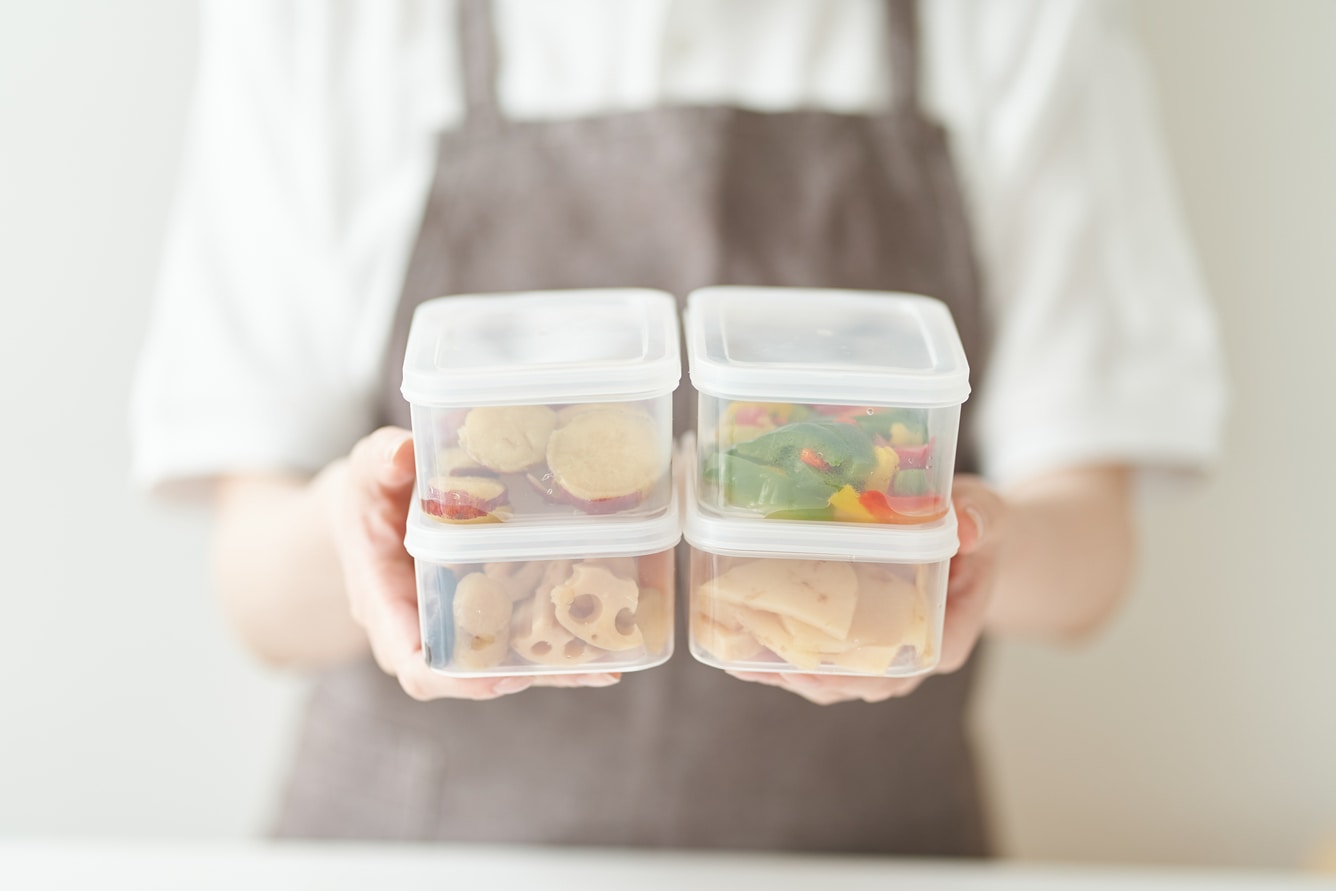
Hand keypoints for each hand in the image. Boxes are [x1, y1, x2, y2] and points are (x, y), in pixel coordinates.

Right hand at [320, 426, 620, 700]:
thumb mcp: (366, 472)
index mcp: (385, 603)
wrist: (374, 507)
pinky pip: (520, 633)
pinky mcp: (485, 608)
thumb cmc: (368, 494)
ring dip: (553, 666)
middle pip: (470, 675)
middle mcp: (423, 626)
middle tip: (578, 668)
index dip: (454, 679)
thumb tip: (403, 454)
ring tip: (607, 662)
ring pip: (504, 661)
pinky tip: (607, 638)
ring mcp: (457, 622)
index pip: (412, 661)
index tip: (497, 680)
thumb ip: (380, 463)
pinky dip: (559, 639)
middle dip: (525, 676)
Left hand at [727, 474, 1007, 704]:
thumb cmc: (974, 527)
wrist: (965, 539)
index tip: (835, 668)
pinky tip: (740, 644)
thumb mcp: (987, 513)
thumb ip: (981, 517)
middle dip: (816, 676)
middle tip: (770, 663)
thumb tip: (966, 525)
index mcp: (948, 634)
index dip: (871, 671)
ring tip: (743, 658)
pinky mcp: (852, 639)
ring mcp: (877, 651)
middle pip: (861, 681)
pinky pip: (818, 657)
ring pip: (832, 678)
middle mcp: (909, 653)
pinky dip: (780, 655)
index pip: (912, 666)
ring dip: (788, 672)